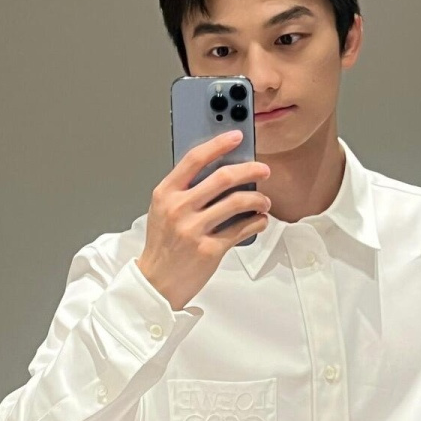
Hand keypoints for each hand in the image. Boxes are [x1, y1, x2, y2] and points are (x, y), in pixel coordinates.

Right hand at [136, 130, 270, 310]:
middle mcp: (179, 209)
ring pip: (236, 202)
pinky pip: (241, 229)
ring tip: (264, 202)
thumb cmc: (162, 246)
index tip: (237, 136)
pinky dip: (256, 222)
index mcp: (165, 194)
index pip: (194, 159)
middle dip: (250, 170)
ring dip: (257, 199)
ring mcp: (194, 230)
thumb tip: (218, 172)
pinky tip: (260, 220)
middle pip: (223, 178)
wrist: (156, 283)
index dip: (218, 144)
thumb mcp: (162, 211)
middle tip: (263, 170)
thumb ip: (183, 190)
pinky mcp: (209, 250)